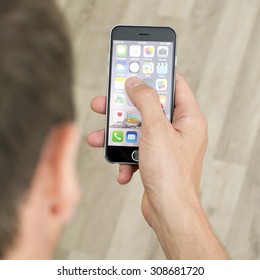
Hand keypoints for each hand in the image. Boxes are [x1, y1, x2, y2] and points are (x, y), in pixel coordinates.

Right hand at [88, 74, 227, 258]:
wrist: (168, 212)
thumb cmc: (170, 173)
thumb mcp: (155, 129)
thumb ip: (146, 101)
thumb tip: (136, 82)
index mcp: (188, 119)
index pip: (175, 84)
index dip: (157, 74)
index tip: (138, 68)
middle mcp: (178, 130)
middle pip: (149, 108)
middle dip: (124, 107)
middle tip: (105, 102)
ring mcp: (166, 146)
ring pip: (138, 130)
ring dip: (117, 135)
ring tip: (98, 138)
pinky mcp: (155, 160)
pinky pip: (137, 151)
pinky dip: (127, 158)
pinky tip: (124, 170)